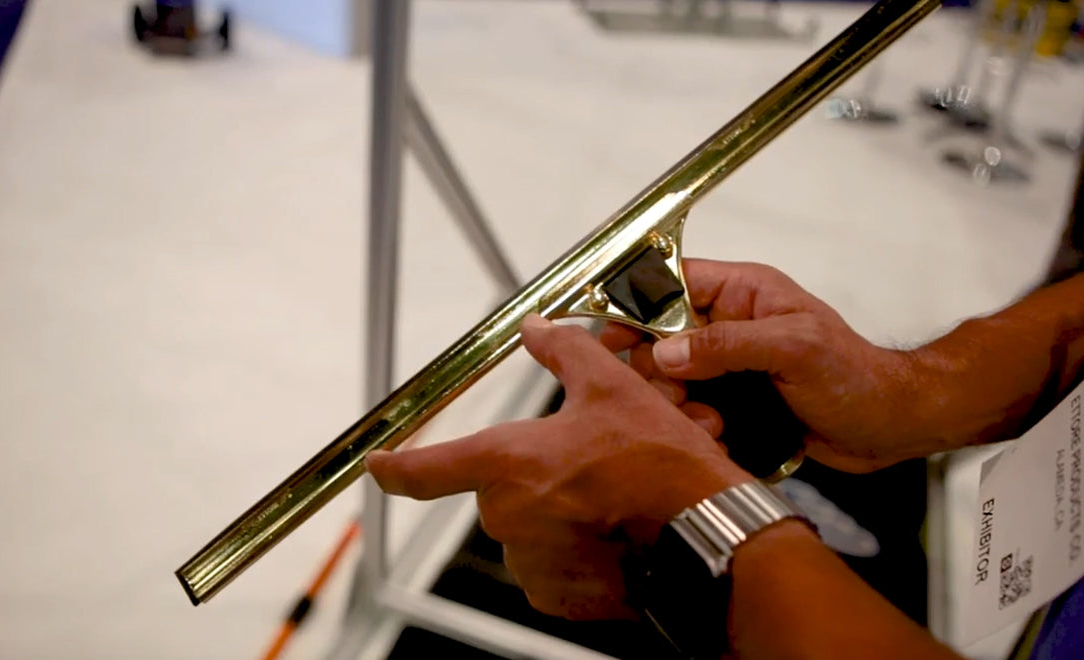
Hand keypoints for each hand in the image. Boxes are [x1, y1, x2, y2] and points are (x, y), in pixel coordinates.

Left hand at [365, 315, 751, 620]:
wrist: (706, 537)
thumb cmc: (661, 470)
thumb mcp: (613, 390)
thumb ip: (565, 353)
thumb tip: (540, 329)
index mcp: (506, 464)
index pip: (423, 469)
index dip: (393, 466)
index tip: (377, 465)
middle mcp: (507, 518)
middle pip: (501, 489)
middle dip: (538, 475)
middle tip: (590, 464)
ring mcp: (530, 563)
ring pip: (529, 527)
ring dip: (558, 512)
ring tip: (611, 498)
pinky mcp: (557, 597)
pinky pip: (551, 566)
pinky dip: (575, 549)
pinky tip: (615, 531)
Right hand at [602, 259, 916, 472]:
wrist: (890, 425)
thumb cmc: (856, 377)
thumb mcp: (794, 349)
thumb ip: (728, 345)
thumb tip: (665, 352)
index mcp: (743, 293)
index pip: (671, 285)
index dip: (636, 308)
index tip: (612, 339)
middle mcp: (731, 325)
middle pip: (660, 339)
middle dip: (658, 372)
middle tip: (674, 399)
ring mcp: (731, 365)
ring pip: (672, 380)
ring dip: (678, 405)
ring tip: (709, 424)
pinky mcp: (735, 401)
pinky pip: (693, 410)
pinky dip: (695, 426)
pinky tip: (718, 437)